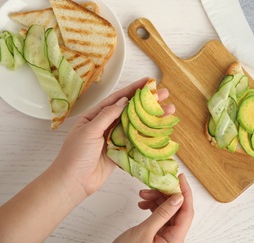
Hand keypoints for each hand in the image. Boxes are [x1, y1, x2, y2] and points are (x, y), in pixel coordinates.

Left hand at [50, 77, 173, 198]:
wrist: (73, 182)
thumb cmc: (75, 155)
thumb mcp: (89, 131)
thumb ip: (107, 116)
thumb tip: (124, 101)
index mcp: (95, 116)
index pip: (117, 98)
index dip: (133, 89)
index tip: (148, 81)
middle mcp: (106, 125)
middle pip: (130, 110)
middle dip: (148, 102)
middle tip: (164, 94)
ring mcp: (114, 139)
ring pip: (136, 125)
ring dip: (151, 118)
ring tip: (169, 110)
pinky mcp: (121, 152)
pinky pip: (136, 141)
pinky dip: (148, 136)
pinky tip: (160, 131)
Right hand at [114, 173, 193, 242]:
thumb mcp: (145, 232)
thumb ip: (163, 214)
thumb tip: (178, 198)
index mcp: (175, 239)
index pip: (187, 211)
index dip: (185, 192)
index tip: (180, 178)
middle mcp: (173, 238)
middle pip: (177, 209)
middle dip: (166, 194)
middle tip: (156, 184)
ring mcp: (165, 236)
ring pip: (167, 210)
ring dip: (157, 199)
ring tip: (143, 194)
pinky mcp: (156, 234)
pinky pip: (159, 216)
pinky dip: (152, 207)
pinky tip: (143, 203)